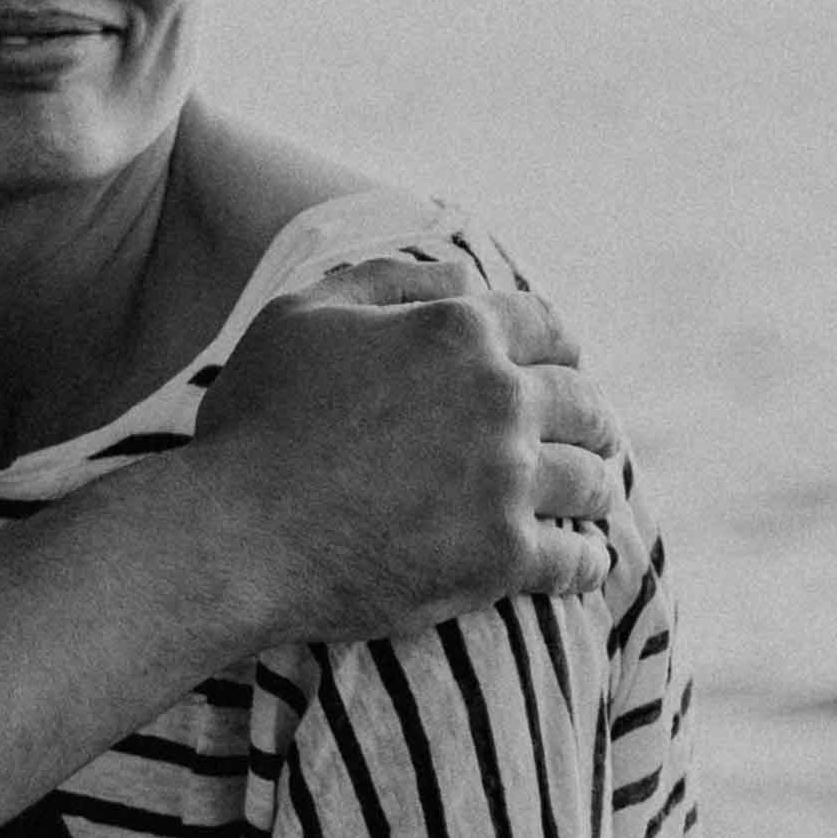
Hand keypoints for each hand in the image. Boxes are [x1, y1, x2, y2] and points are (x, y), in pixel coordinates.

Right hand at [188, 259, 627, 652]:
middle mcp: (498, 398)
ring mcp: (507, 480)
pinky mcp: (503, 557)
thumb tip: (462, 273)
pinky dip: (587, 561)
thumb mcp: (301, 315)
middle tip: (597, 435)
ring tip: (596, 499)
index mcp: (457, 332)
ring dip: (598, 487)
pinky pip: (575, 560)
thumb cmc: (256, 421)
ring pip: (589, 480)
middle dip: (593, 417)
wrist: (238, 533)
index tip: (568, 361)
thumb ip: (386, 280)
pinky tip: (588, 564)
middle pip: (582, 402)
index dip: (561, 343)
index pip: (544, 325)